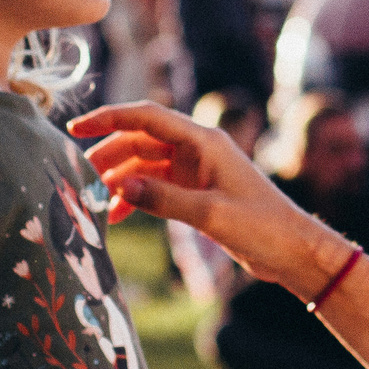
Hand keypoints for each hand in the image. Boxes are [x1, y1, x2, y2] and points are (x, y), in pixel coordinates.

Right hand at [71, 102, 346, 296]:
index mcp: (204, 141)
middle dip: (108, 155)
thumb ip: (164, 199)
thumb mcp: (211, 214)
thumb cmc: (263, 227)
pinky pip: (156, 187)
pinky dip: (135, 197)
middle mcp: (198, 150)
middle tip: (78, 177)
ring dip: (119, 179)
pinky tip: (116, 215)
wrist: (293, 251)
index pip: (147, 117)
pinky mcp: (197, 192)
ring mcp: (196, 170)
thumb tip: (119, 188)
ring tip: (92, 200)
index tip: (75, 129)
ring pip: (145, 165)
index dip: (109, 118)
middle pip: (141, 141)